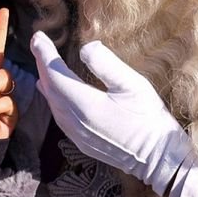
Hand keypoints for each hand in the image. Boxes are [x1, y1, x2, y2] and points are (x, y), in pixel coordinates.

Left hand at [30, 32, 192, 194]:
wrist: (159, 159)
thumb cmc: (150, 119)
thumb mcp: (133, 85)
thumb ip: (106, 65)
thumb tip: (85, 48)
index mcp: (85, 105)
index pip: (55, 75)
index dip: (44, 55)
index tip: (38, 37)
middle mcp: (74, 122)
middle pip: (50, 89)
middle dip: (42, 65)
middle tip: (38, 44)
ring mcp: (77, 135)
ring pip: (53, 104)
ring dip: (47, 82)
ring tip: (43, 65)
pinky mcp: (82, 143)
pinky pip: (60, 117)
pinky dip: (54, 99)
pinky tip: (54, 95)